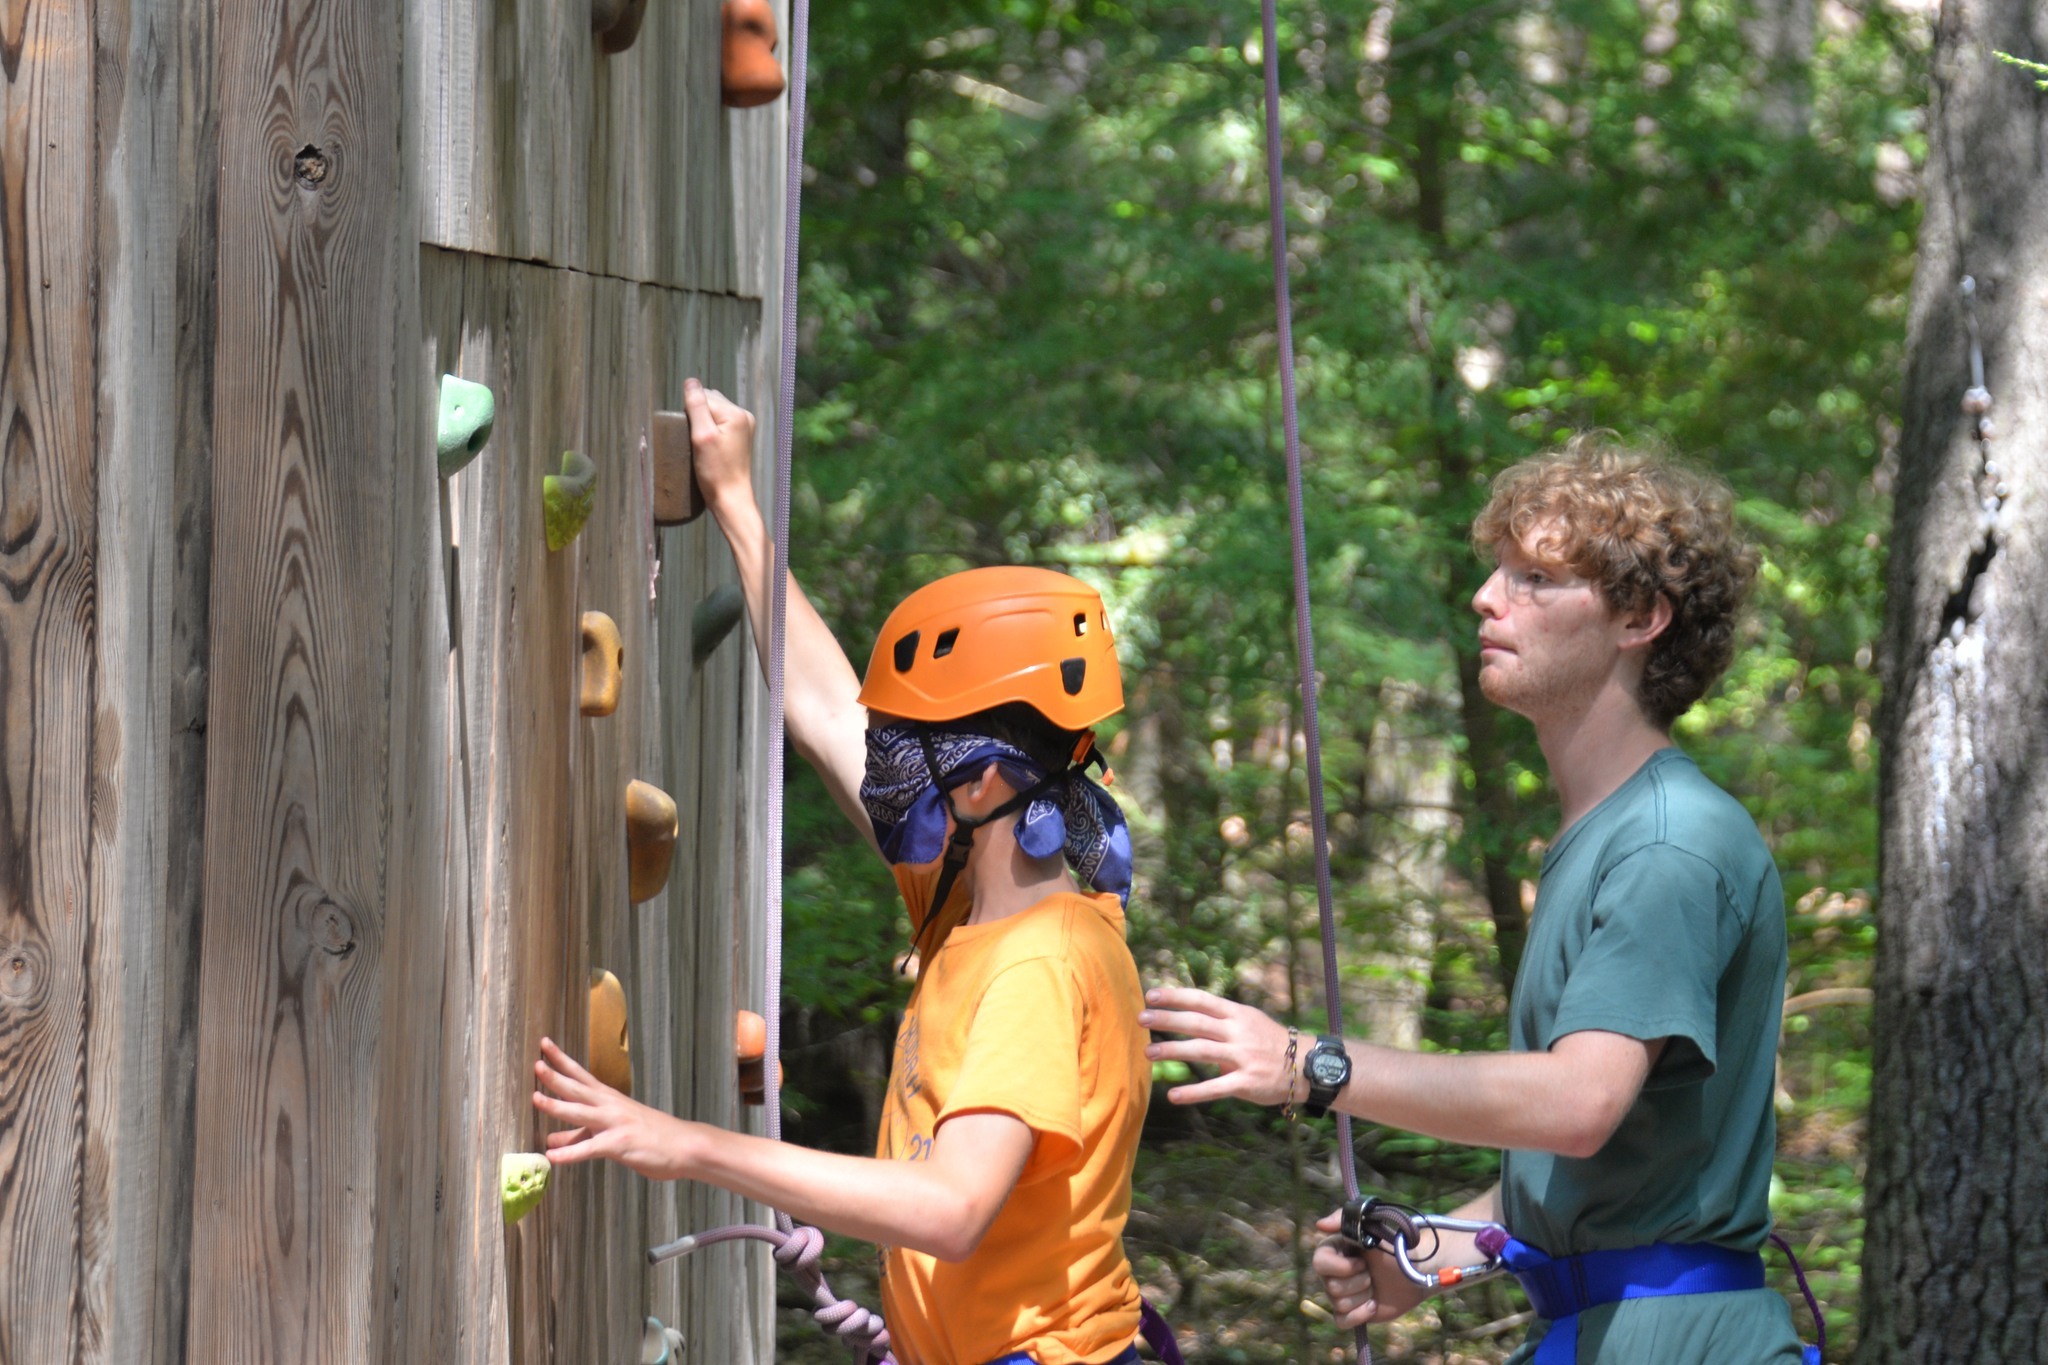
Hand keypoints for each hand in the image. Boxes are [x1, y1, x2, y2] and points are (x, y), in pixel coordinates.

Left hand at [533, 1036, 694, 1179]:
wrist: (684, 1145)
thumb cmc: (650, 1136)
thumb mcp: (611, 1132)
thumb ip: (580, 1135)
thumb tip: (551, 1139)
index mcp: (609, 1099)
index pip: (580, 1075)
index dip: (561, 1060)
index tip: (544, 1044)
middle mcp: (610, 1106)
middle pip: (577, 1088)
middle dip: (555, 1075)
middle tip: (536, 1063)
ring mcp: (615, 1123)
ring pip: (581, 1112)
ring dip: (557, 1105)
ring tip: (535, 1099)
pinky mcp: (619, 1144)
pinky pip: (590, 1149)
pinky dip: (570, 1153)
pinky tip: (552, 1157)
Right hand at [681, 377, 756, 513]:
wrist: (731, 497)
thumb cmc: (715, 471)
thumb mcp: (701, 437)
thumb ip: (697, 406)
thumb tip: (690, 381)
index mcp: (736, 413)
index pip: (703, 397)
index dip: (691, 414)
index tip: (693, 436)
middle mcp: (744, 415)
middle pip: (709, 401)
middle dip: (698, 416)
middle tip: (697, 441)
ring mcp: (745, 426)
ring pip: (713, 412)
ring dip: (703, 423)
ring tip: (703, 445)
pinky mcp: (741, 436)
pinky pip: (720, 423)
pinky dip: (710, 430)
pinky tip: (709, 446)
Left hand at [1138, 985, 1299, 1107]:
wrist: (1306, 1065)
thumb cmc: (1271, 1042)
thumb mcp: (1249, 1020)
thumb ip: (1221, 1019)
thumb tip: (1188, 1015)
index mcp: (1237, 1014)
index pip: (1201, 1000)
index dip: (1176, 996)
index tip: (1151, 995)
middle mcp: (1238, 1032)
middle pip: (1196, 1022)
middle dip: (1167, 1019)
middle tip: (1141, 1019)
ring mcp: (1242, 1057)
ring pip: (1201, 1050)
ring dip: (1172, 1051)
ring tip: (1147, 1053)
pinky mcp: (1246, 1082)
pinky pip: (1216, 1087)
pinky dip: (1193, 1092)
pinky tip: (1173, 1095)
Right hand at [1312, 1210, 1429, 1327]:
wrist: (1414, 1269)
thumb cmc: (1392, 1245)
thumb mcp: (1370, 1225)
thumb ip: (1343, 1219)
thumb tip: (1319, 1225)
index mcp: (1332, 1251)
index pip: (1319, 1263)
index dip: (1342, 1267)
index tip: (1362, 1262)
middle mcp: (1332, 1273)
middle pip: (1331, 1287)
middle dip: (1358, 1282)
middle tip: (1371, 1273)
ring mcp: (1342, 1293)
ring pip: (1339, 1304)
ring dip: (1363, 1295)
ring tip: (1375, 1285)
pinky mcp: (1352, 1312)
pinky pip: (1342, 1321)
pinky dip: (1359, 1315)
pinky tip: (1373, 1305)